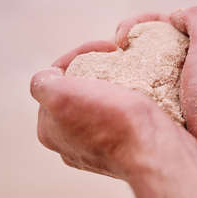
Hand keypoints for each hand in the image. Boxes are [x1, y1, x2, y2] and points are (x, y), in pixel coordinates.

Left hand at [30, 41, 180, 178]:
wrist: (154, 150)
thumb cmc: (112, 121)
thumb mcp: (62, 95)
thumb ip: (42, 83)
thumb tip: (47, 76)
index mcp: (48, 129)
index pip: (56, 78)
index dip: (78, 56)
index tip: (106, 47)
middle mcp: (68, 142)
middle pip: (76, 90)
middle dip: (93, 70)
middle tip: (116, 59)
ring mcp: (96, 148)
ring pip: (98, 102)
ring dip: (110, 84)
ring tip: (127, 73)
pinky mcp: (123, 149)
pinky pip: (119, 115)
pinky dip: (125, 100)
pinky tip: (137, 95)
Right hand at [115, 7, 196, 138]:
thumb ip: (195, 17)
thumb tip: (175, 16)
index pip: (163, 24)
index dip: (138, 23)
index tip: (121, 36)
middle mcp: (190, 64)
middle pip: (152, 45)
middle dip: (128, 43)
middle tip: (112, 51)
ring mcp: (180, 88)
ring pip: (146, 69)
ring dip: (126, 66)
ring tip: (110, 69)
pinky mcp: (171, 110)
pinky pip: (146, 93)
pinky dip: (132, 88)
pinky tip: (118, 90)